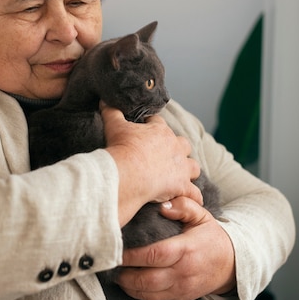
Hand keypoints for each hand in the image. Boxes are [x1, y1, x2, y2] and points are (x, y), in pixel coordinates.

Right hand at [100, 104, 201, 225]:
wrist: (128, 172)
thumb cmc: (123, 148)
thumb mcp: (114, 126)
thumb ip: (111, 112)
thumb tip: (104, 99)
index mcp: (160, 131)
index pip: (158, 123)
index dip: (151, 125)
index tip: (145, 128)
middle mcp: (175, 147)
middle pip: (183, 144)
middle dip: (177, 149)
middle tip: (165, 156)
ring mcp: (181, 167)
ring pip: (193, 167)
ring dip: (188, 170)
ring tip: (179, 176)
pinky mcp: (182, 186)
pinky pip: (194, 193)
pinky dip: (193, 197)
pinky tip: (189, 199)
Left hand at [116, 197, 235, 299]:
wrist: (230, 264)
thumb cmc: (210, 237)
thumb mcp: (202, 215)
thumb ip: (183, 206)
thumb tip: (163, 205)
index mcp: (186, 249)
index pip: (155, 254)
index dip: (133, 254)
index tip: (117, 247)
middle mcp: (183, 272)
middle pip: (147, 278)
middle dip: (124, 272)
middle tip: (110, 261)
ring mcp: (181, 288)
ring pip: (147, 292)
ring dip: (127, 284)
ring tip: (115, 271)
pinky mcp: (179, 298)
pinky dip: (137, 293)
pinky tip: (128, 282)